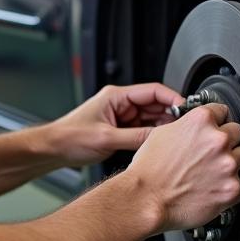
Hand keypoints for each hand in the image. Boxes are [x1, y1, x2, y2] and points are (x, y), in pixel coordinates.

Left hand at [49, 82, 184, 166]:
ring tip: (175, 138)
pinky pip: (143, 130)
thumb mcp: (106, 138)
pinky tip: (161, 144)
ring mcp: (121, 116)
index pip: (153, 91)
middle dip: (171, 115)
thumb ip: (135, 137)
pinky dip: (153, 136)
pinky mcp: (120, 130)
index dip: (172, 98)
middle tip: (184, 128)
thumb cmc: (70, 137)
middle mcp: (120, 103)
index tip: (186, 109)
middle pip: (155, 104)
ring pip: (151, 119)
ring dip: (163, 127)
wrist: (53, 149)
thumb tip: (160, 138)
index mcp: (116, 96)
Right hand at [127, 103, 239, 231]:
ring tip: (211, 171)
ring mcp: (228, 164)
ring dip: (231, 161)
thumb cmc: (149, 169)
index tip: (214, 127)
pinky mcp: (232, 188)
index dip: (216, 120)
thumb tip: (195, 128)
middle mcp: (218, 139)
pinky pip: (239, 183)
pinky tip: (210, 188)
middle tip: (210, 153)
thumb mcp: (162, 133)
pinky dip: (228, 186)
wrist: (146, 199)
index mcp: (201, 121)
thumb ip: (187, 126)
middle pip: (237, 131)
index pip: (222, 110)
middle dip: (226, 140)